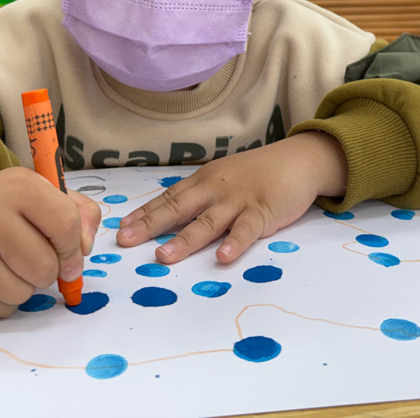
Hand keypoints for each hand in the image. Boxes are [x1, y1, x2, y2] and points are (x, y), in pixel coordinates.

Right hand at [0, 167, 100, 317]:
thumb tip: (83, 251)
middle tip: (38, 256)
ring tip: (14, 263)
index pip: (65, 224)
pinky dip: (6, 300)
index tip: (71, 253)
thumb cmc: (15, 206)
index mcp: (18, 186)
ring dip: (27, 286)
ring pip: (22, 294)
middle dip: (51, 270)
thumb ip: (83, 215)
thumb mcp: (51, 193)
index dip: (75, 247)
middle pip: (44, 266)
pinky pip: (0, 310)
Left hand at [116, 131, 345, 264]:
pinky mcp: (263, 211)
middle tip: (126, 241)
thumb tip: (170, 216)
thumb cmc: (258, 173)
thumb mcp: (224, 178)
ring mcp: (239, 200)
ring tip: (164, 257)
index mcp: (204, 181)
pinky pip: (247, 230)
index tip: (121, 228)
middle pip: (179, 208)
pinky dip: (234, 244)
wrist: (298, 160)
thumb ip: (201, 196)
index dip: (144, 214)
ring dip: (185, 240)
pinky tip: (222, 258)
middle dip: (150, 225)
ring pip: (208, 222)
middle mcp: (216, 189)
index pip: (168, 198)